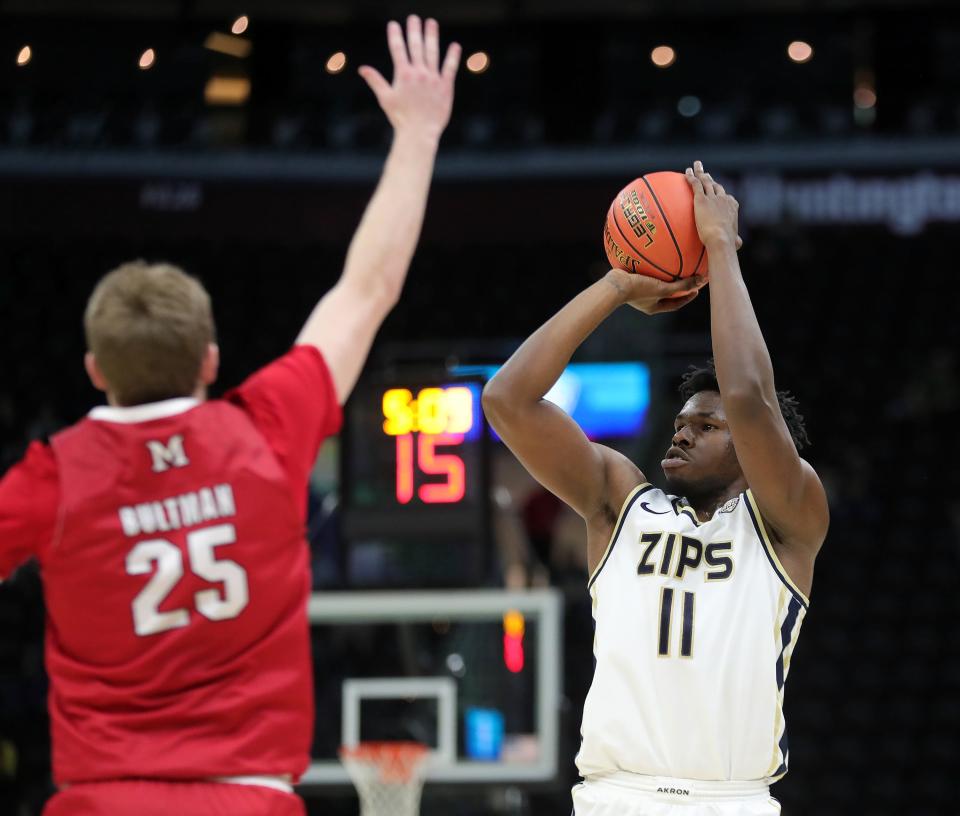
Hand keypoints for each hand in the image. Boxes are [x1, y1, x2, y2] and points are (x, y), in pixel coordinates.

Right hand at [358, 16, 460, 142]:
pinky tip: (454, 46)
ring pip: (433, 52)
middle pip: (416, 46)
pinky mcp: (445, 86)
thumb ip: (375, 81)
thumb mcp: (385, 98)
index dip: (395, 35)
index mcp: (403, 74)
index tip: (394, 24)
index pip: (397, 49)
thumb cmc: (401, 118)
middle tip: (413, 18)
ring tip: (431, 23)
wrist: (419, 133)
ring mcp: (433, 78)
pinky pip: (450, 68)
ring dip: (431, 36)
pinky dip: (452, 56)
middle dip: (414, 30)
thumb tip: (362, 69)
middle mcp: (419, 73)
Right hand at [605, 269, 706, 314]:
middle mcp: (645, 300)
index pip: (675, 304)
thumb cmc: (637, 289)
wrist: (613, 285)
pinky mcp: (630, 280)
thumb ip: (681, 285)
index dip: (687, 297)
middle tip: (687, 277)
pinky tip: (655, 252)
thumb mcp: (662, 288)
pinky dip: (650, 264)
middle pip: (665, 293)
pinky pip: (644, 272)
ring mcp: (637, 290)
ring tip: (671, 264)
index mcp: (652, 307)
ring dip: (663, 275)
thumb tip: (701, 280)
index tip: (697, 290)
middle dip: (676, 286)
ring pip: (654, 282)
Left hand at [685, 161, 741, 249]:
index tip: (716, 190)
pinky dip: (691, 177)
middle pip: (716, 185)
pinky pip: (695, 185)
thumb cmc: (728, 243)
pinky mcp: (701, 200)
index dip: (720, 192)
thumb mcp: (735, 241)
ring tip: (695, 166)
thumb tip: (739, 244)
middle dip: (710, 178)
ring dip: (700, 172)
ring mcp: (713, 198)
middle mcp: (724, 199)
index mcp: (732, 206)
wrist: (720, 239)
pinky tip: (686, 172)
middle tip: (705, 173)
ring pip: (706, 181)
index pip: (726, 197)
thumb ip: (736, 240)